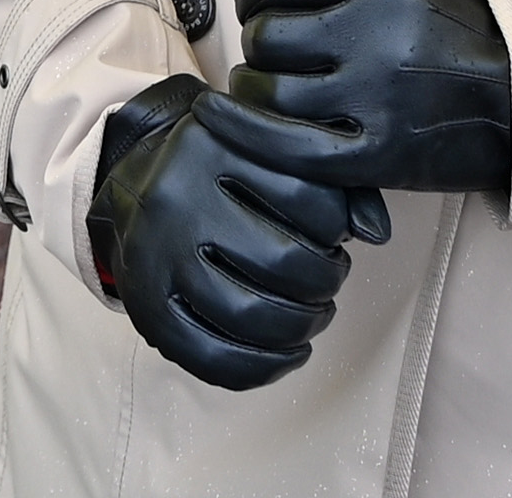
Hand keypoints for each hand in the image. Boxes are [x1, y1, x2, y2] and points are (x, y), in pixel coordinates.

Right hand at [87, 74, 379, 391]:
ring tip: (312, 315)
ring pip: (250, 314)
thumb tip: (377, 233)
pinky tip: (288, 353)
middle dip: (325, 282)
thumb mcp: (270, 149)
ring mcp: (156, 254)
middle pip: (283, 262)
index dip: (338, 227)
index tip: (334, 234)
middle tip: (328, 280)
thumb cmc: (224, 169)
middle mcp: (180, 195)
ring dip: (301, 326)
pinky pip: (213, 357)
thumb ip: (335, 181)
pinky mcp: (146, 306)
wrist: (133, 180)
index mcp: (216, 144)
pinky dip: (264, 368)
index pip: (309, 197)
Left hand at [217, 0, 511, 198]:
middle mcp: (372, 37)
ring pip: (267, 88)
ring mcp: (372, 98)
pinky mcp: (372, 154)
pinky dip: (244, 130)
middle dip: (257, 38)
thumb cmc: (455, 33)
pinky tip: (225, 117)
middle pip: (267, 33)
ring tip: (267, 83)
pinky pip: (283, 144)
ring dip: (253, 86)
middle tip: (272, 47)